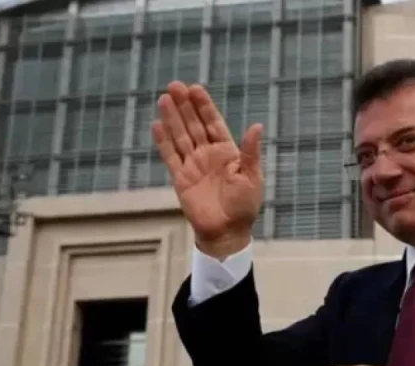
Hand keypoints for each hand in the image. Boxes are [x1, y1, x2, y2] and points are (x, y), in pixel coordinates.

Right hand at [151, 81, 263, 258]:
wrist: (227, 232)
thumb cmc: (244, 206)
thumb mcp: (252, 176)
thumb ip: (250, 152)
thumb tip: (257, 126)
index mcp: (228, 152)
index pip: (214, 123)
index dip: (204, 106)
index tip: (195, 88)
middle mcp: (208, 155)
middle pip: (194, 125)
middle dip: (185, 106)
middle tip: (174, 85)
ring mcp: (193, 165)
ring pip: (180, 136)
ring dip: (172, 118)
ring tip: (164, 98)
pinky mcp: (181, 179)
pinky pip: (170, 156)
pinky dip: (163, 141)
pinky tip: (157, 125)